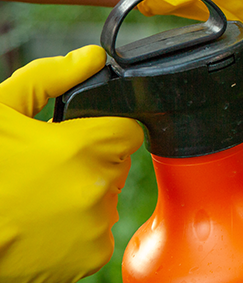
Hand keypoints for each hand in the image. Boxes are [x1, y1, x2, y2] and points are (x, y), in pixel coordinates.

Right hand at [0, 46, 142, 281]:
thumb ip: (48, 78)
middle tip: (51, 166)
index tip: (83, 136)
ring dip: (85, 193)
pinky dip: (79, 227)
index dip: (105, 128)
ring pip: (107, 196)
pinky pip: (99, 231)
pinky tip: (44, 223)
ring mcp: (95, 226)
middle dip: (92, 159)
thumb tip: (90, 58)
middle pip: (117, 162)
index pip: (128, 131)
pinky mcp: (91, 256)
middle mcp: (96, 189)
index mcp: (82, 149)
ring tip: (42, 197)